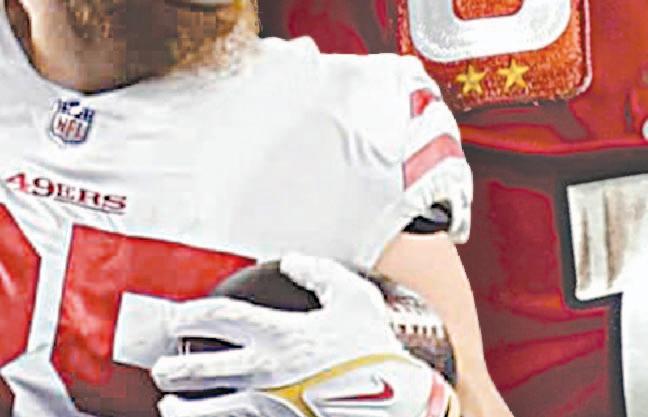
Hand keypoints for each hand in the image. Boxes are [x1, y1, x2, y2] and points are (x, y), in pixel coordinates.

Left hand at [151, 254, 454, 416]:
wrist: (395, 400)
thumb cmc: (372, 349)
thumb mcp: (353, 297)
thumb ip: (319, 273)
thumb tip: (294, 261)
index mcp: (279, 334)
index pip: (220, 319)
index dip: (192, 315)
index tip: (178, 318)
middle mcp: (266, 370)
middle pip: (203, 369)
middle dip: (174, 368)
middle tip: (160, 366)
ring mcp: (269, 404)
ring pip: (210, 410)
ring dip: (184, 406)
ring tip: (169, 403)